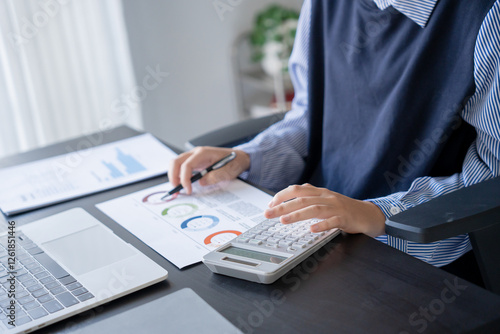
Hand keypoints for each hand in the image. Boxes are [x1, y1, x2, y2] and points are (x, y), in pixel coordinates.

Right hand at [168, 146, 249, 193]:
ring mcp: (195, 157)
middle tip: (176, 190)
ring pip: (176, 164)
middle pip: (176, 161)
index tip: (188, 190)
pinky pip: (182, 167)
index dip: (185, 178)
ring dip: (174, 176)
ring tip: (178, 189)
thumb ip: (215, 176)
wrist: (239, 158)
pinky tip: (184, 185)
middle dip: (173, 176)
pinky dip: (179, 176)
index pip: (187, 164)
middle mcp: (196, 153)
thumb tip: (201, 182)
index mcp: (203, 153)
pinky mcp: (195, 162)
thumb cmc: (234, 162)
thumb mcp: (228, 171)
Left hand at [264, 184, 385, 236]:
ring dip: (297, 214)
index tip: (270, 204)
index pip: (297, 190)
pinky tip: (312, 229)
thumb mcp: (325, 201)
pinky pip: (333, 221)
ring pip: (314, 209)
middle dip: (282, 206)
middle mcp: (326, 197)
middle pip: (301, 199)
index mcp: (320, 192)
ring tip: (284, 220)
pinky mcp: (345, 218)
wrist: (368, 214)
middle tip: (268, 213)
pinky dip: (322, 225)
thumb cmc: (344, 209)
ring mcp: (336, 207)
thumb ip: (309, 201)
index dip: (282, 196)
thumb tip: (286, 205)